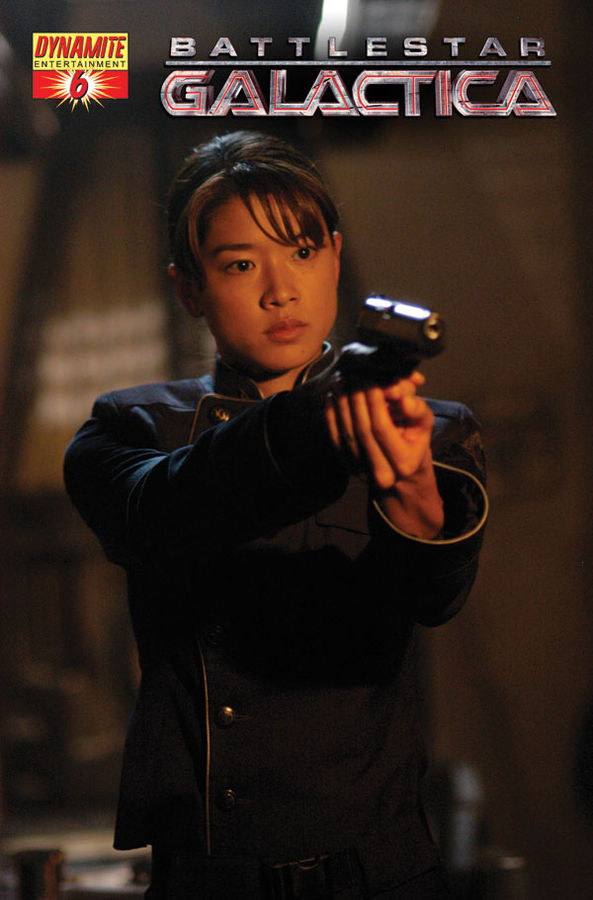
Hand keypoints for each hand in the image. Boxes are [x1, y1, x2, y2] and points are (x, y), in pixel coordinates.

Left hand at [325, 372, 443, 538]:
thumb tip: (404, 400)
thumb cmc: (414, 439)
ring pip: (346, 433)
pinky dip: (332, 416)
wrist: (402, 468)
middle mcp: (381, 474)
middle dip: (357, 400)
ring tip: (342, 381)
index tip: (370, 379)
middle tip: (354, 376)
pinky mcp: (346, 466)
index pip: (382, 428)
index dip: (374, 402)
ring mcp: (360, 472)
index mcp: (403, 464)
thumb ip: (418, 410)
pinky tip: (333, 397)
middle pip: (362, 430)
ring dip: (342, 405)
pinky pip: (335, 438)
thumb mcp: (424, 424)